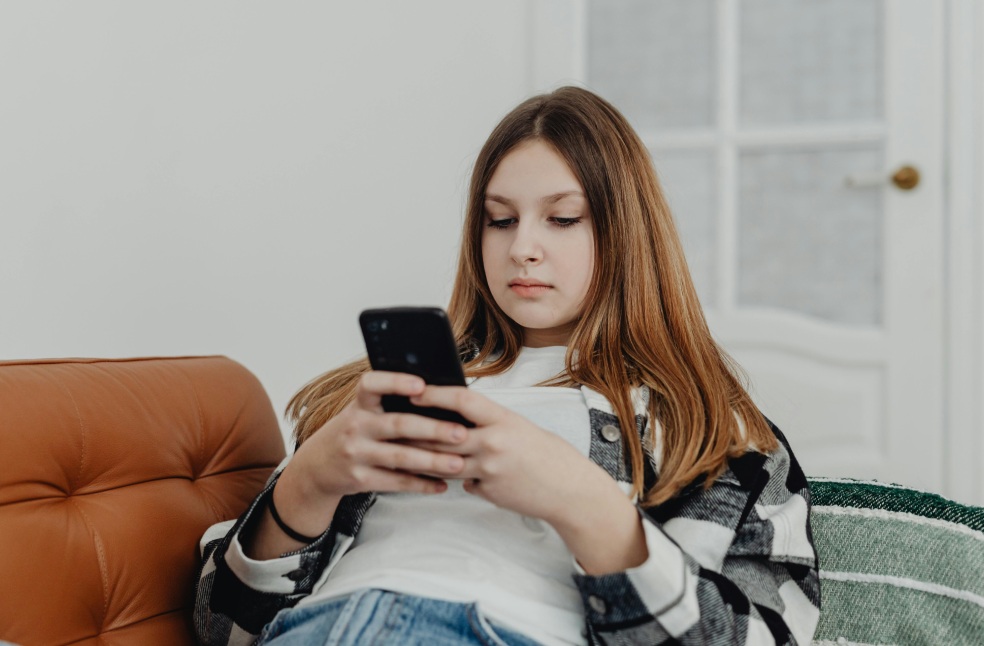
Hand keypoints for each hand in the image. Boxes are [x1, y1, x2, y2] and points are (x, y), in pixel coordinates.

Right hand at [290, 371, 470, 500]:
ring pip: (401, 457)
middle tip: (461, 432)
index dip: (396, 382)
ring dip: (433, 461)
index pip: (372, 385)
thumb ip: (389, 405)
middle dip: (433, 429)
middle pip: (398, 425)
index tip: (421, 385)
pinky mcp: (360, 479)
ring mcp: (357, 453)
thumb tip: (439, 401)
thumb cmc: (352, 432)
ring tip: (459, 463)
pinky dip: (421, 484)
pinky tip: (441, 484)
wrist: (316, 467)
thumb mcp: (361, 412)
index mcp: (359, 404)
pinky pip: (396, 481)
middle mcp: (356, 426)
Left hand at [406, 385, 612, 523]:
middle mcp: (494, 442)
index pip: (462, 400)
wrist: (570, 490)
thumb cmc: (548, 455)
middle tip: (393, 424)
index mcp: (503, 419)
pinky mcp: (488, 491)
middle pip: (443, 434)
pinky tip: (449, 477)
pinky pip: (464, 483)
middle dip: (416, 430)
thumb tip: (461, 418)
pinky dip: (457, 478)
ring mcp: (489, 469)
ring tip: (403, 451)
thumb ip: (491, 423)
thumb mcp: (520, 428)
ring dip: (424, 457)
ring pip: (445, 461)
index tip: (414, 389)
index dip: (434, 394)